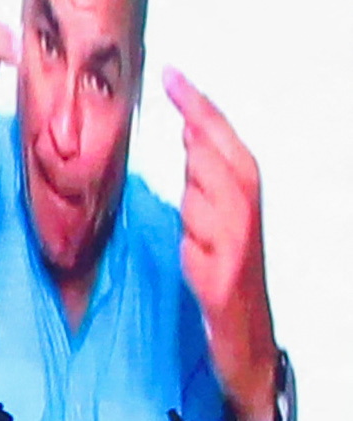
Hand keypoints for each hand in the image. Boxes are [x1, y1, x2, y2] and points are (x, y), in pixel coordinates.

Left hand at [171, 66, 281, 420]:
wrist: (243, 344)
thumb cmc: (222, 279)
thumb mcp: (207, 225)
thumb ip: (202, 186)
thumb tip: (190, 141)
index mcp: (241, 203)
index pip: (225, 145)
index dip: (202, 110)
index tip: (173, 76)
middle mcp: (247, 221)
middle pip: (230, 163)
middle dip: (203, 132)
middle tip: (177, 96)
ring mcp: (239, 252)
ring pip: (216, 201)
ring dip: (196, 190)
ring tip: (188, 192)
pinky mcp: (227, 282)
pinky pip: (207, 250)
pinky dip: (195, 242)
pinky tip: (191, 248)